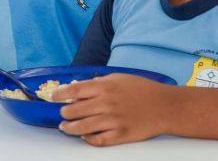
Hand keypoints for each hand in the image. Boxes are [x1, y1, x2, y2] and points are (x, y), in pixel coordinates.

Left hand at [56, 74, 170, 145]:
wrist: (164, 106)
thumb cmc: (142, 89)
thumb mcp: (119, 78)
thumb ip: (99, 82)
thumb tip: (81, 88)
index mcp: (105, 87)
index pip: (74, 90)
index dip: (60, 94)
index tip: (53, 97)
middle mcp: (106, 103)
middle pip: (74, 110)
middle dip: (64, 113)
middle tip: (62, 114)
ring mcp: (112, 120)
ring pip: (82, 128)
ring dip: (70, 128)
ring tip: (65, 127)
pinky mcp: (119, 135)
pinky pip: (97, 140)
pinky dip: (88, 139)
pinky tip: (84, 136)